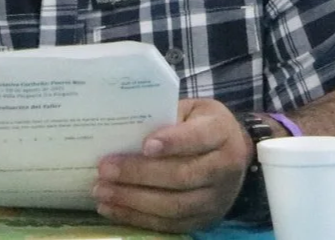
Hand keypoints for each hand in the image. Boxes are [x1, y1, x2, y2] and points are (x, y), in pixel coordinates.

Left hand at [95, 98, 250, 232]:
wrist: (232, 156)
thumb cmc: (203, 126)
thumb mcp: (193, 111)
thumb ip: (169, 118)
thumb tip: (129, 131)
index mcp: (223, 132)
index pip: (199, 138)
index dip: (173, 142)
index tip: (145, 145)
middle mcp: (225, 167)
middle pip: (181, 175)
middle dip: (139, 174)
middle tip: (105, 169)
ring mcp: (215, 198)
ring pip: (172, 205)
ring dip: (132, 200)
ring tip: (102, 191)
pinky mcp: (202, 220)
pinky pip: (166, 224)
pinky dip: (135, 217)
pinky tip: (112, 208)